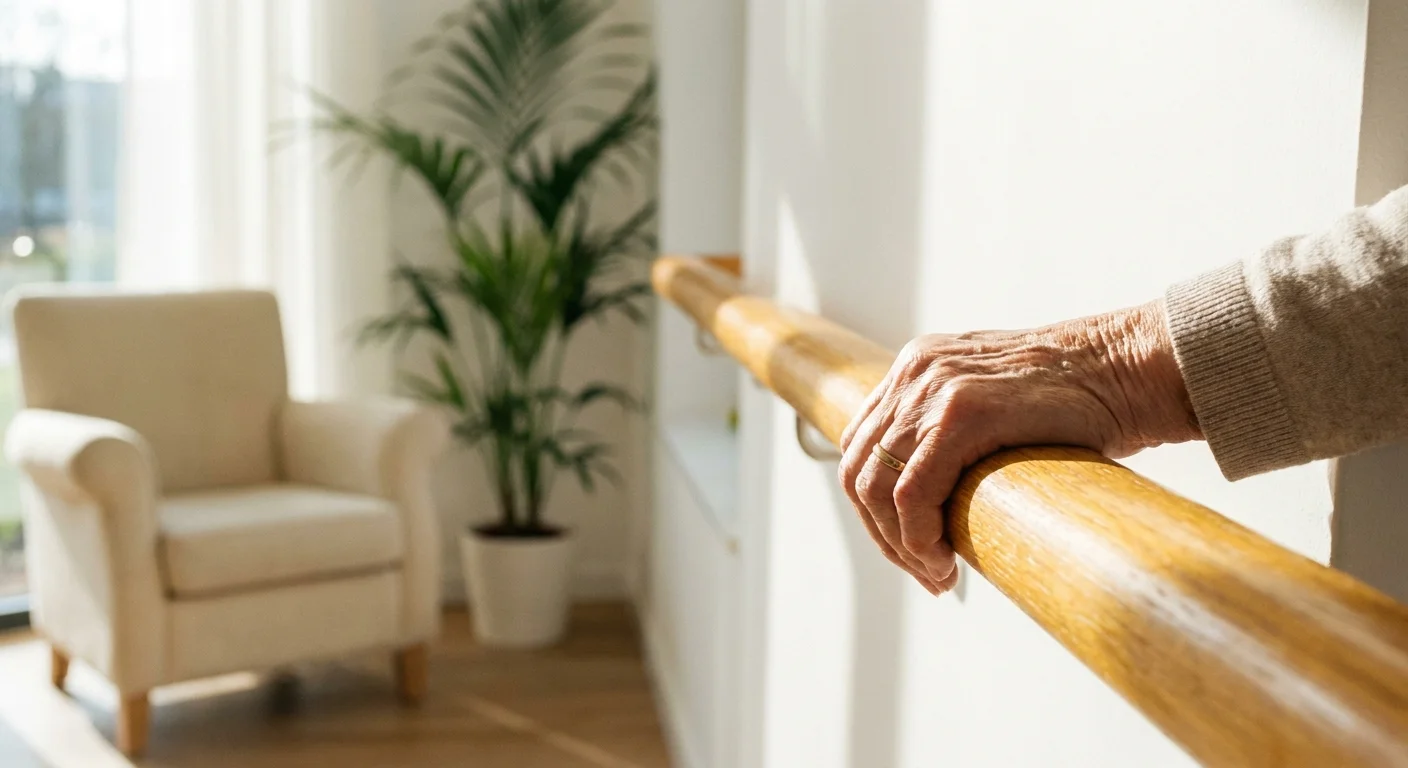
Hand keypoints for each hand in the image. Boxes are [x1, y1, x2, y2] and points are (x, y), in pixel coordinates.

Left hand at [837, 300, 1199, 594]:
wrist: (1131, 368)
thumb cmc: (1081, 400)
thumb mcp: (998, 403)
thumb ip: (956, 431)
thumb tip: (933, 502)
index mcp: (917, 368)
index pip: (862, 447)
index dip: (877, 510)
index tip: (913, 550)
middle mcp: (915, 372)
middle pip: (859, 470)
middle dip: (885, 535)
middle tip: (928, 573)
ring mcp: (934, 388)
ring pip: (877, 487)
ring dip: (902, 546)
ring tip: (940, 576)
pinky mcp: (962, 413)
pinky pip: (912, 493)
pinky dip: (919, 539)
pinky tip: (946, 563)